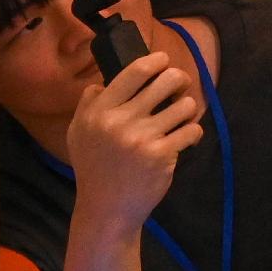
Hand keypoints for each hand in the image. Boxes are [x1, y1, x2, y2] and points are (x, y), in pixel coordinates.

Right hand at [67, 54, 203, 237]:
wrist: (106, 210)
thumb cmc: (93, 169)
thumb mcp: (78, 133)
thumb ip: (88, 104)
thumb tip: (101, 81)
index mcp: (100, 112)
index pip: (135, 71)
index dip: (156, 60)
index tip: (163, 61)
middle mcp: (120, 122)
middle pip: (166, 81)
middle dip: (180, 79)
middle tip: (180, 87)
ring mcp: (142, 139)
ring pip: (185, 105)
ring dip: (188, 108)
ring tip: (181, 116)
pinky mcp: (162, 156)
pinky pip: (192, 130)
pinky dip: (193, 132)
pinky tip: (185, 138)